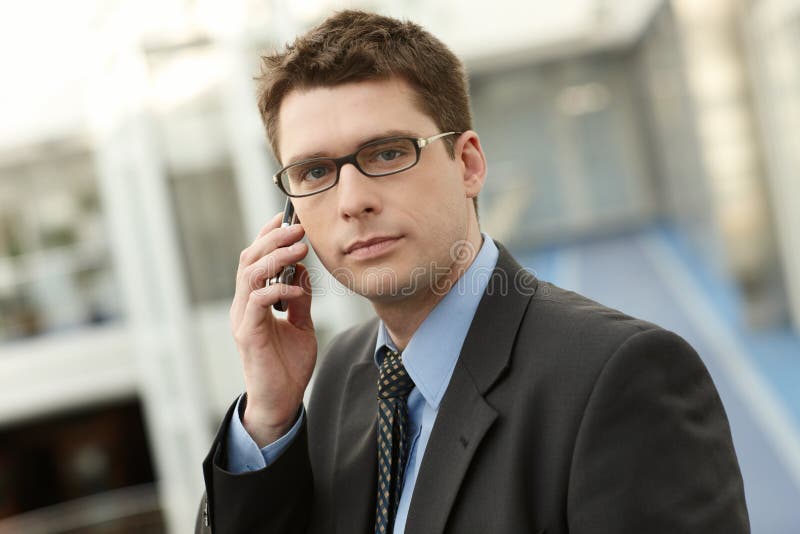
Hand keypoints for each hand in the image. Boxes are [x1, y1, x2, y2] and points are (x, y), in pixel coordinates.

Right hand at [231, 212, 316, 446]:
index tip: (286, 218)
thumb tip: (301, 271)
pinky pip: (258, 302)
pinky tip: (295, 288)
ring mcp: (243, 319)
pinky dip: (277, 290)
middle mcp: (244, 306)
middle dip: (273, 239)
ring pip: (249, 275)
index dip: (267, 236)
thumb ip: (300, 299)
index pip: (255, 260)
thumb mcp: (302, 325)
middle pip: (250, 260)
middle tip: (297, 228)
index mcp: (254, 302)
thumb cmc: (288, 366)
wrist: (281, 402)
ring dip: (275, 258)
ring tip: (298, 248)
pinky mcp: (248, 334)